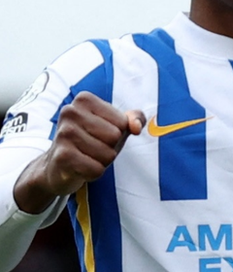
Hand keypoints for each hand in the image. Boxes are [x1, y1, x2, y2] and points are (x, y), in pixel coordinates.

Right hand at [14, 92, 144, 212]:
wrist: (57, 166)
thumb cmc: (91, 141)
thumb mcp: (116, 125)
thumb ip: (135, 118)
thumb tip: (136, 126)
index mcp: (84, 99)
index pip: (123, 122)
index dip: (117, 133)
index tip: (100, 134)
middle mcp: (70, 112)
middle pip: (115, 137)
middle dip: (110, 148)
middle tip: (92, 147)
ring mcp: (64, 133)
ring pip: (108, 154)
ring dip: (101, 161)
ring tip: (85, 156)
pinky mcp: (62, 156)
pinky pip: (97, 169)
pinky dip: (93, 173)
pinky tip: (80, 167)